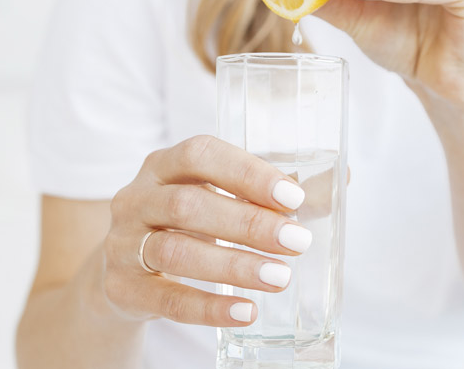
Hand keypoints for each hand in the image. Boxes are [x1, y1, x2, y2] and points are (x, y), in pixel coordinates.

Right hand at [102, 135, 310, 326]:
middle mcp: (136, 198)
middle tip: (297, 242)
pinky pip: (165, 299)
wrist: (122, 274)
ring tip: (280, 277)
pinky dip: (208, 307)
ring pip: (175, 250)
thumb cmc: (187, 225)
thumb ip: (272, 192)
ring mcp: (122, 243)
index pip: (200, 154)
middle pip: (188, 204)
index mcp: (163, 165)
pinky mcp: (121, 288)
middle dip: (248, 223)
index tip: (292, 198)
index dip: (246, 173)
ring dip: (233, 265)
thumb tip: (343, 177)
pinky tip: (246, 310)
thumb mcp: (217, 199)